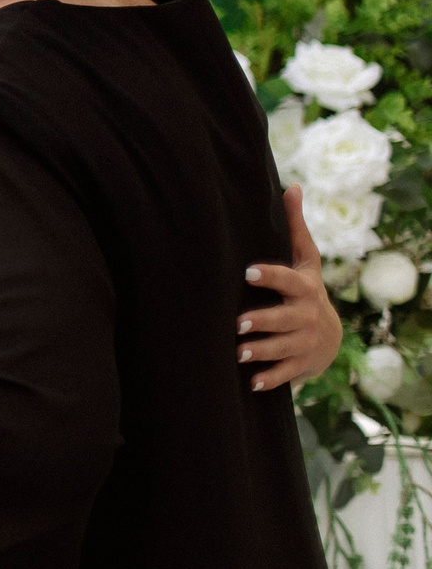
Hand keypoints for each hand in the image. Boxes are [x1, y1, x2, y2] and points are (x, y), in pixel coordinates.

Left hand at [243, 185, 340, 391]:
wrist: (329, 334)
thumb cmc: (304, 288)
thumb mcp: (304, 259)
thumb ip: (294, 227)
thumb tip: (291, 186)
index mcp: (304, 288)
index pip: (288, 280)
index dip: (270, 276)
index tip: (247, 271)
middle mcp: (306, 316)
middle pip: (286, 319)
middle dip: (264, 321)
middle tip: (238, 323)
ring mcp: (305, 342)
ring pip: (284, 348)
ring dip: (262, 352)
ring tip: (238, 353)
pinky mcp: (302, 364)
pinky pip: (286, 374)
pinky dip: (270, 379)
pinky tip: (252, 382)